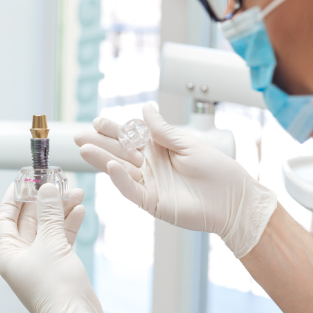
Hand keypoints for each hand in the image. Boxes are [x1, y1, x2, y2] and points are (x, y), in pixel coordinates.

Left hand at [0, 183, 111, 312]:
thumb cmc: (56, 288)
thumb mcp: (51, 243)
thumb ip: (49, 214)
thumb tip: (47, 189)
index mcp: (9, 254)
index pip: (5, 219)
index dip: (14, 198)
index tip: (23, 180)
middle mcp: (22, 258)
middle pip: (29, 221)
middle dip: (43, 201)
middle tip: (55, 182)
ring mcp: (41, 263)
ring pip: (48, 229)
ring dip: (60, 211)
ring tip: (74, 192)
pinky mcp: (59, 267)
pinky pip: (61, 240)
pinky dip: (69, 225)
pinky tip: (79, 211)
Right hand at [75, 103, 276, 257]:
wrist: (233, 200)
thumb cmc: (217, 171)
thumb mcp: (188, 144)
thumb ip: (162, 130)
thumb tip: (145, 109)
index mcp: (159, 149)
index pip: (130, 137)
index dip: (113, 129)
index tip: (97, 121)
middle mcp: (150, 167)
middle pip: (119, 152)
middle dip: (99, 143)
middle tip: (78, 135)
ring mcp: (150, 185)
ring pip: (120, 170)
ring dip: (103, 160)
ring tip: (84, 149)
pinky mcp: (153, 202)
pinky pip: (132, 190)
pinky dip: (121, 179)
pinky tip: (113, 167)